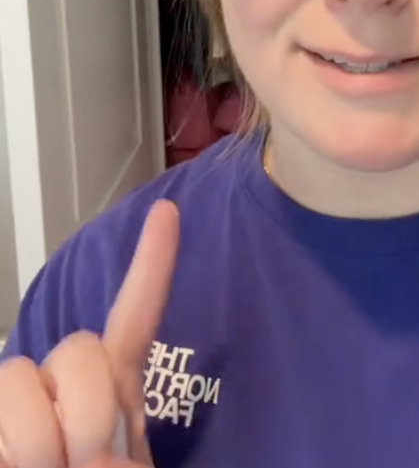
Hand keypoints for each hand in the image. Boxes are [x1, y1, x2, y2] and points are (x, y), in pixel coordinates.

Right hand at [0, 199, 179, 467]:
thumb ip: (120, 456)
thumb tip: (92, 459)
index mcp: (114, 391)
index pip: (136, 316)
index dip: (153, 264)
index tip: (166, 212)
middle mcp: (68, 384)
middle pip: (78, 352)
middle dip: (84, 412)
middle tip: (82, 465)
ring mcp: (23, 400)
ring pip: (17, 380)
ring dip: (33, 440)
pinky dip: (24, 413)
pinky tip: (11, 425)